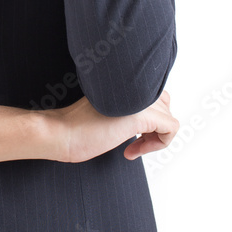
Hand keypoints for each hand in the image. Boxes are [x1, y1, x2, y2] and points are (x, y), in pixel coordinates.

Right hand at [37, 90, 179, 162]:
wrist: (61, 132)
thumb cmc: (77, 126)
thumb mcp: (108, 109)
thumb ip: (126, 104)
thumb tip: (146, 116)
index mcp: (125, 81)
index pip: (153, 92)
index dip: (147, 116)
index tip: (131, 134)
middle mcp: (135, 85)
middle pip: (164, 103)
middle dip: (153, 127)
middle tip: (134, 141)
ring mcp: (139, 99)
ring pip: (168, 116)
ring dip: (155, 136)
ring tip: (134, 146)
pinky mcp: (141, 116)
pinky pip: (171, 129)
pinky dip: (159, 144)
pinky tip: (133, 150)